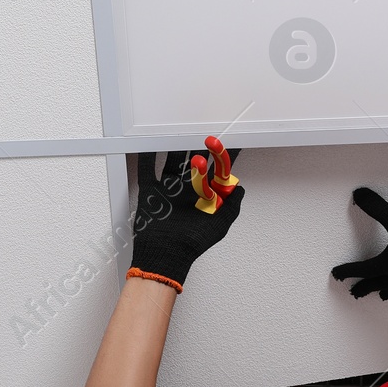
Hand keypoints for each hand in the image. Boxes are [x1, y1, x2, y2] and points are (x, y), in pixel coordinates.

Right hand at [130, 149, 245, 290]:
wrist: (166, 253)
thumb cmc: (192, 243)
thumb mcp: (219, 225)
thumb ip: (231, 206)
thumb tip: (241, 188)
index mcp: (204, 197)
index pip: (216, 172)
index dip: (223, 158)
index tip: (230, 143)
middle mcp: (187, 191)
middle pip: (195, 162)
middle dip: (201, 149)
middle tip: (206, 136)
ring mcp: (168, 190)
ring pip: (173, 161)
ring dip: (177, 148)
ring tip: (180, 133)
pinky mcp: (151, 192)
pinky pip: (147, 170)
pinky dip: (146, 157)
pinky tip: (148, 144)